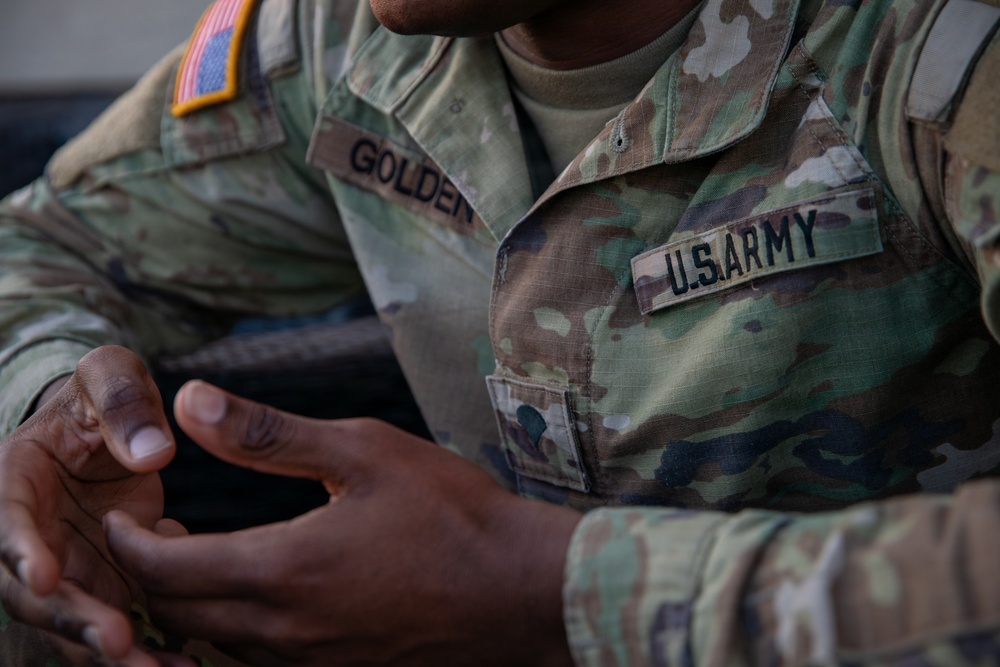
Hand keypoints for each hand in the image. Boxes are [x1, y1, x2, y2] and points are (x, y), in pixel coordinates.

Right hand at [0, 345, 180, 665]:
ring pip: (73, 620)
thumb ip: (125, 404)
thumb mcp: (111, 375)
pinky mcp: (104, 583)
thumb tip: (155, 455)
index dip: (20, 549)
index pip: (6, 518)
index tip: (44, 576)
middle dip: (70, 618)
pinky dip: (142, 651)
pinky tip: (179, 666)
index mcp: (15, 477)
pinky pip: (115, 625)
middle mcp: (32, 533)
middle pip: (34, 590)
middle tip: (114, 641)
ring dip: (107, 652)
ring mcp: (67, 565)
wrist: (109, 426)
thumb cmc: (103, 394)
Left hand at [105, 380, 581, 665]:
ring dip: (195, 607)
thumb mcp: (363, 452)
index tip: (117, 520)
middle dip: (152, 578)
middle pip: (182, 615)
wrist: (523, 592)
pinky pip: (264, 662)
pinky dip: (240, 630)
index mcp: (280, 571)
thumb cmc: (451, 513)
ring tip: (202, 563)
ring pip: (220, 644)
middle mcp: (284, 632)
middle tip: (151, 539)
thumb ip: (268, 433)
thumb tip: (188, 401)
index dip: (128, 545)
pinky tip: (266, 596)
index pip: (165, 569)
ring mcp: (313, 664)